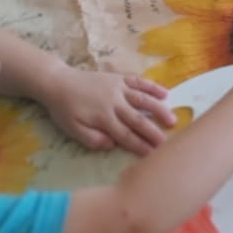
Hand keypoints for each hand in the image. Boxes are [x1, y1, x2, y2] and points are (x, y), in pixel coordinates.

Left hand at [43, 67, 175, 155]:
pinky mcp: (119, 78)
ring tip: (172, 119)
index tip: (153, 154)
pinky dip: (153, 87)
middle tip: (169, 141)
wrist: (59, 83)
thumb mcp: (72, 129)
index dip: (140, 145)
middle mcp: (114, 103)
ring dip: (159, 109)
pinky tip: (165, 93)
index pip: (126, 135)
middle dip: (154, 131)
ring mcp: (118, 88)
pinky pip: (139, 82)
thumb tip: (113, 143)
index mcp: (103, 118)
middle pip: (138, 119)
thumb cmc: (66, 110)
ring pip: (143, 99)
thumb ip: (92, 139)